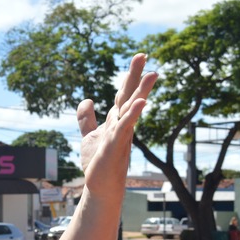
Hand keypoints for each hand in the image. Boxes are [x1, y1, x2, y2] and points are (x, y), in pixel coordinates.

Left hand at [77, 53, 157, 197]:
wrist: (100, 185)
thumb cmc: (99, 162)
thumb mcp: (90, 136)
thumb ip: (87, 118)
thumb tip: (87, 99)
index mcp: (116, 120)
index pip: (123, 94)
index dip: (130, 76)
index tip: (140, 56)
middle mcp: (121, 124)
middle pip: (129, 96)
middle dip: (135, 76)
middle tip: (142, 54)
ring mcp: (120, 135)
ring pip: (131, 110)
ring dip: (141, 92)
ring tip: (152, 74)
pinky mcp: (114, 147)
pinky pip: (124, 128)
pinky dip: (131, 115)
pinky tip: (139, 103)